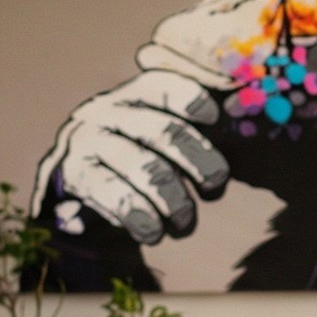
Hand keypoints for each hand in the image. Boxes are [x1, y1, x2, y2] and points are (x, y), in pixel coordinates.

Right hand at [35, 70, 231, 242]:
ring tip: (184, 223)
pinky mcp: (74, 176)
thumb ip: (196, 130)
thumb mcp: (162, 141)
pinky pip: (118, 198)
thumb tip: (242, 116)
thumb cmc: (136, 165)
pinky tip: (154, 232)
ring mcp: (86, 142)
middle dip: (202, 163)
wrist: (79, 199)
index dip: (193, 99)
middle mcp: (106, 111)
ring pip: (147, 169)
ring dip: (177, 203)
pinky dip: (144, 220)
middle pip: (166, 132)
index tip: (214, 117)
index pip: (164, 83)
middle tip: (214, 186)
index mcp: (133, 96)